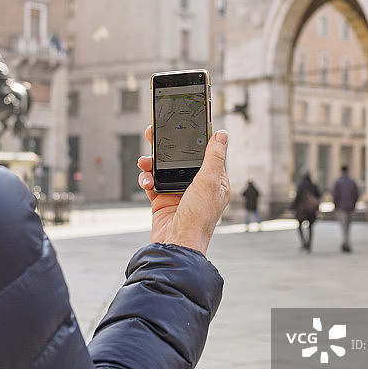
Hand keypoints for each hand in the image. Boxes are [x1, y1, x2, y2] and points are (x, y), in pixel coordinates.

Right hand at [137, 126, 230, 255]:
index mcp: (215, 181)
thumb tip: (222, 134)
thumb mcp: (209, 182)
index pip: (205, 153)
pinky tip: (145, 180)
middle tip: (152, 133)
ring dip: (151, 163)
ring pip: (162, 168)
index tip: (182, 124)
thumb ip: (214, 157)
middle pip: (179, 158)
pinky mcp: (162, 200)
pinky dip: (146, 179)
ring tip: (145, 162)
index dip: (193, 139)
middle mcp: (197, 186)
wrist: (177, 245)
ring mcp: (178, 193)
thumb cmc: (199, 218)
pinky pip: (151, 182)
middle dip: (165, 147)